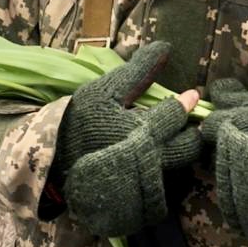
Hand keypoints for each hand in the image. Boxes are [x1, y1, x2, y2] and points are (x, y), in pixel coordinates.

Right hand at [56, 42, 201, 235]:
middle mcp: (147, 162)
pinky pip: (169, 186)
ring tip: (177, 138)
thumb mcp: (104, 91)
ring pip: (182, 169)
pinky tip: (161, 158)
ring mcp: (145, 184)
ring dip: (185, 152)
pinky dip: (171, 170)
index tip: (191, 95)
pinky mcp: (141, 200)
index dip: (188, 102)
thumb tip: (166, 46)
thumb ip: (138, 71)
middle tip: (189, 122)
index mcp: (139, 133)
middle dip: (195, 133)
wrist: (51, 163)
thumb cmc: (79, 121)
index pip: (178, 117)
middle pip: (190, 149)